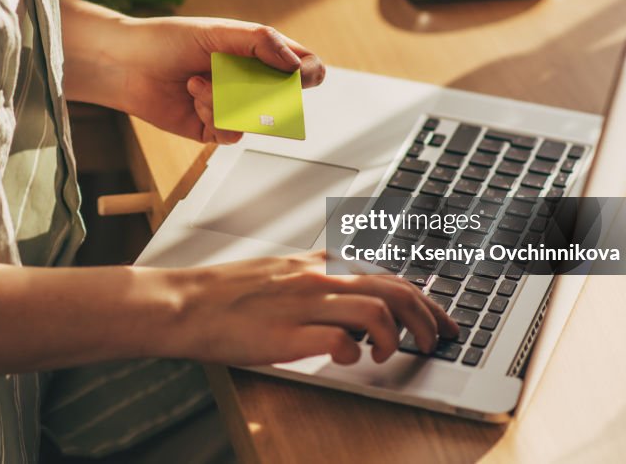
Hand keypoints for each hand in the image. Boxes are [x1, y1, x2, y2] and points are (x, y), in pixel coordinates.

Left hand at [119, 16, 325, 142]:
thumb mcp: (218, 31)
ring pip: (255, 119)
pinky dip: (212, 115)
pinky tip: (192, 96)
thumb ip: (261, 42)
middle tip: (229, 76)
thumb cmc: (167, 40)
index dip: (308, 74)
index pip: (304, 66)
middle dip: (255, 89)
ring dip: (224, 100)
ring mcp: (233, 106)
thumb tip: (297, 64)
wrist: (125, 64)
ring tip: (196, 82)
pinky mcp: (213, 128)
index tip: (296, 75)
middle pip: (283, 99)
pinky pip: (231, 134)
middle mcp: (250, 81)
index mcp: (258, 53)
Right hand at [166, 251, 459, 366]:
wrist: (186, 303)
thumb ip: (316, 280)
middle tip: (436, 340)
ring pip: (375, 309)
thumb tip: (349, 297)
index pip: (387, 274)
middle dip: (427, 318)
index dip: (423, 300)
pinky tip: (351, 360)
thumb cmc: (227, 293)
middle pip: (394, 289)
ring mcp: (304, 305)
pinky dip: (354, 353)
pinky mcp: (288, 334)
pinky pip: (339, 341)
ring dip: (395, 336)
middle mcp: (317, 278)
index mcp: (318, 264)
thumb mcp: (280, 273)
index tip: (438, 319)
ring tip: (393, 353)